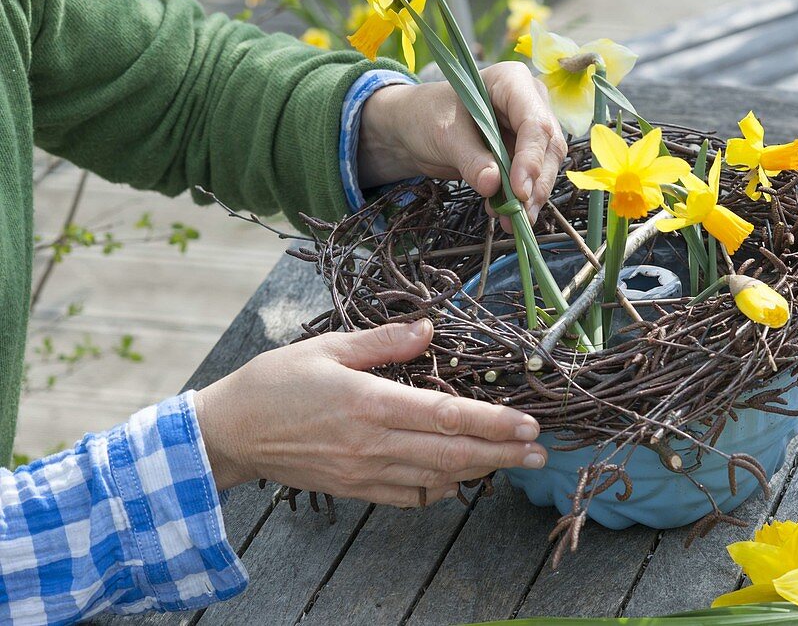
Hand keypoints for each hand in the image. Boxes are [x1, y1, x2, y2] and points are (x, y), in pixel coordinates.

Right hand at [193, 320, 545, 506]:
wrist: (231, 433)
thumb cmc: (275, 383)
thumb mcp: (326, 347)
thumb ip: (382, 342)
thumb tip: (427, 328)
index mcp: (369, 403)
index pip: (446, 415)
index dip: (492, 422)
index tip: (528, 424)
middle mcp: (373, 443)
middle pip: (453, 454)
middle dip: (502, 454)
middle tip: (540, 452)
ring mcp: (365, 472)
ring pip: (437, 478)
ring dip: (480, 471)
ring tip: (513, 463)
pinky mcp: (356, 489)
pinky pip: (409, 496)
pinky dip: (441, 489)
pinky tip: (459, 477)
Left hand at [358, 62, 567, 227]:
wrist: (415, 127)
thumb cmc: (427, 116)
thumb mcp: (444, 135)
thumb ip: (470, 159)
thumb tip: (492, 185)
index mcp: (512, 82)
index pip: (535, 122)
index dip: (530, 158)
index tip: (519, 191)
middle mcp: (530, 102)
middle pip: (547, 146)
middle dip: (535, 184)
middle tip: (518, 215)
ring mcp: (529, 129)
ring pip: (545, 166)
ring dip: (530, 198)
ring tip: (508, 221)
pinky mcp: (524, 153)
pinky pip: (532, 178)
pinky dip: (521, 200)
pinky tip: (505, 216)